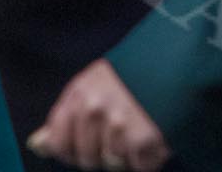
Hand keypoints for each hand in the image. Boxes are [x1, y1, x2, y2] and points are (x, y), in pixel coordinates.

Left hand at [28, 59, 170, 170]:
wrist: (184, 60)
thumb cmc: (139, 73)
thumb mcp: (96, 85)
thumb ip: (66, 117)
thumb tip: (37, 144)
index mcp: (80, 92)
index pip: (58, 142)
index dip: (73, 149)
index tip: (90, 141)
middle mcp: (94, 108)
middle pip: (86, 159)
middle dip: (105, 152)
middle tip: (126, 128)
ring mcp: (118, 125)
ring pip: (113, 165)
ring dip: (129, 155)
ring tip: (143, 126)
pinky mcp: (143, 139)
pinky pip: (140, 166)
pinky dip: (150, 157)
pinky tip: (156, 134)